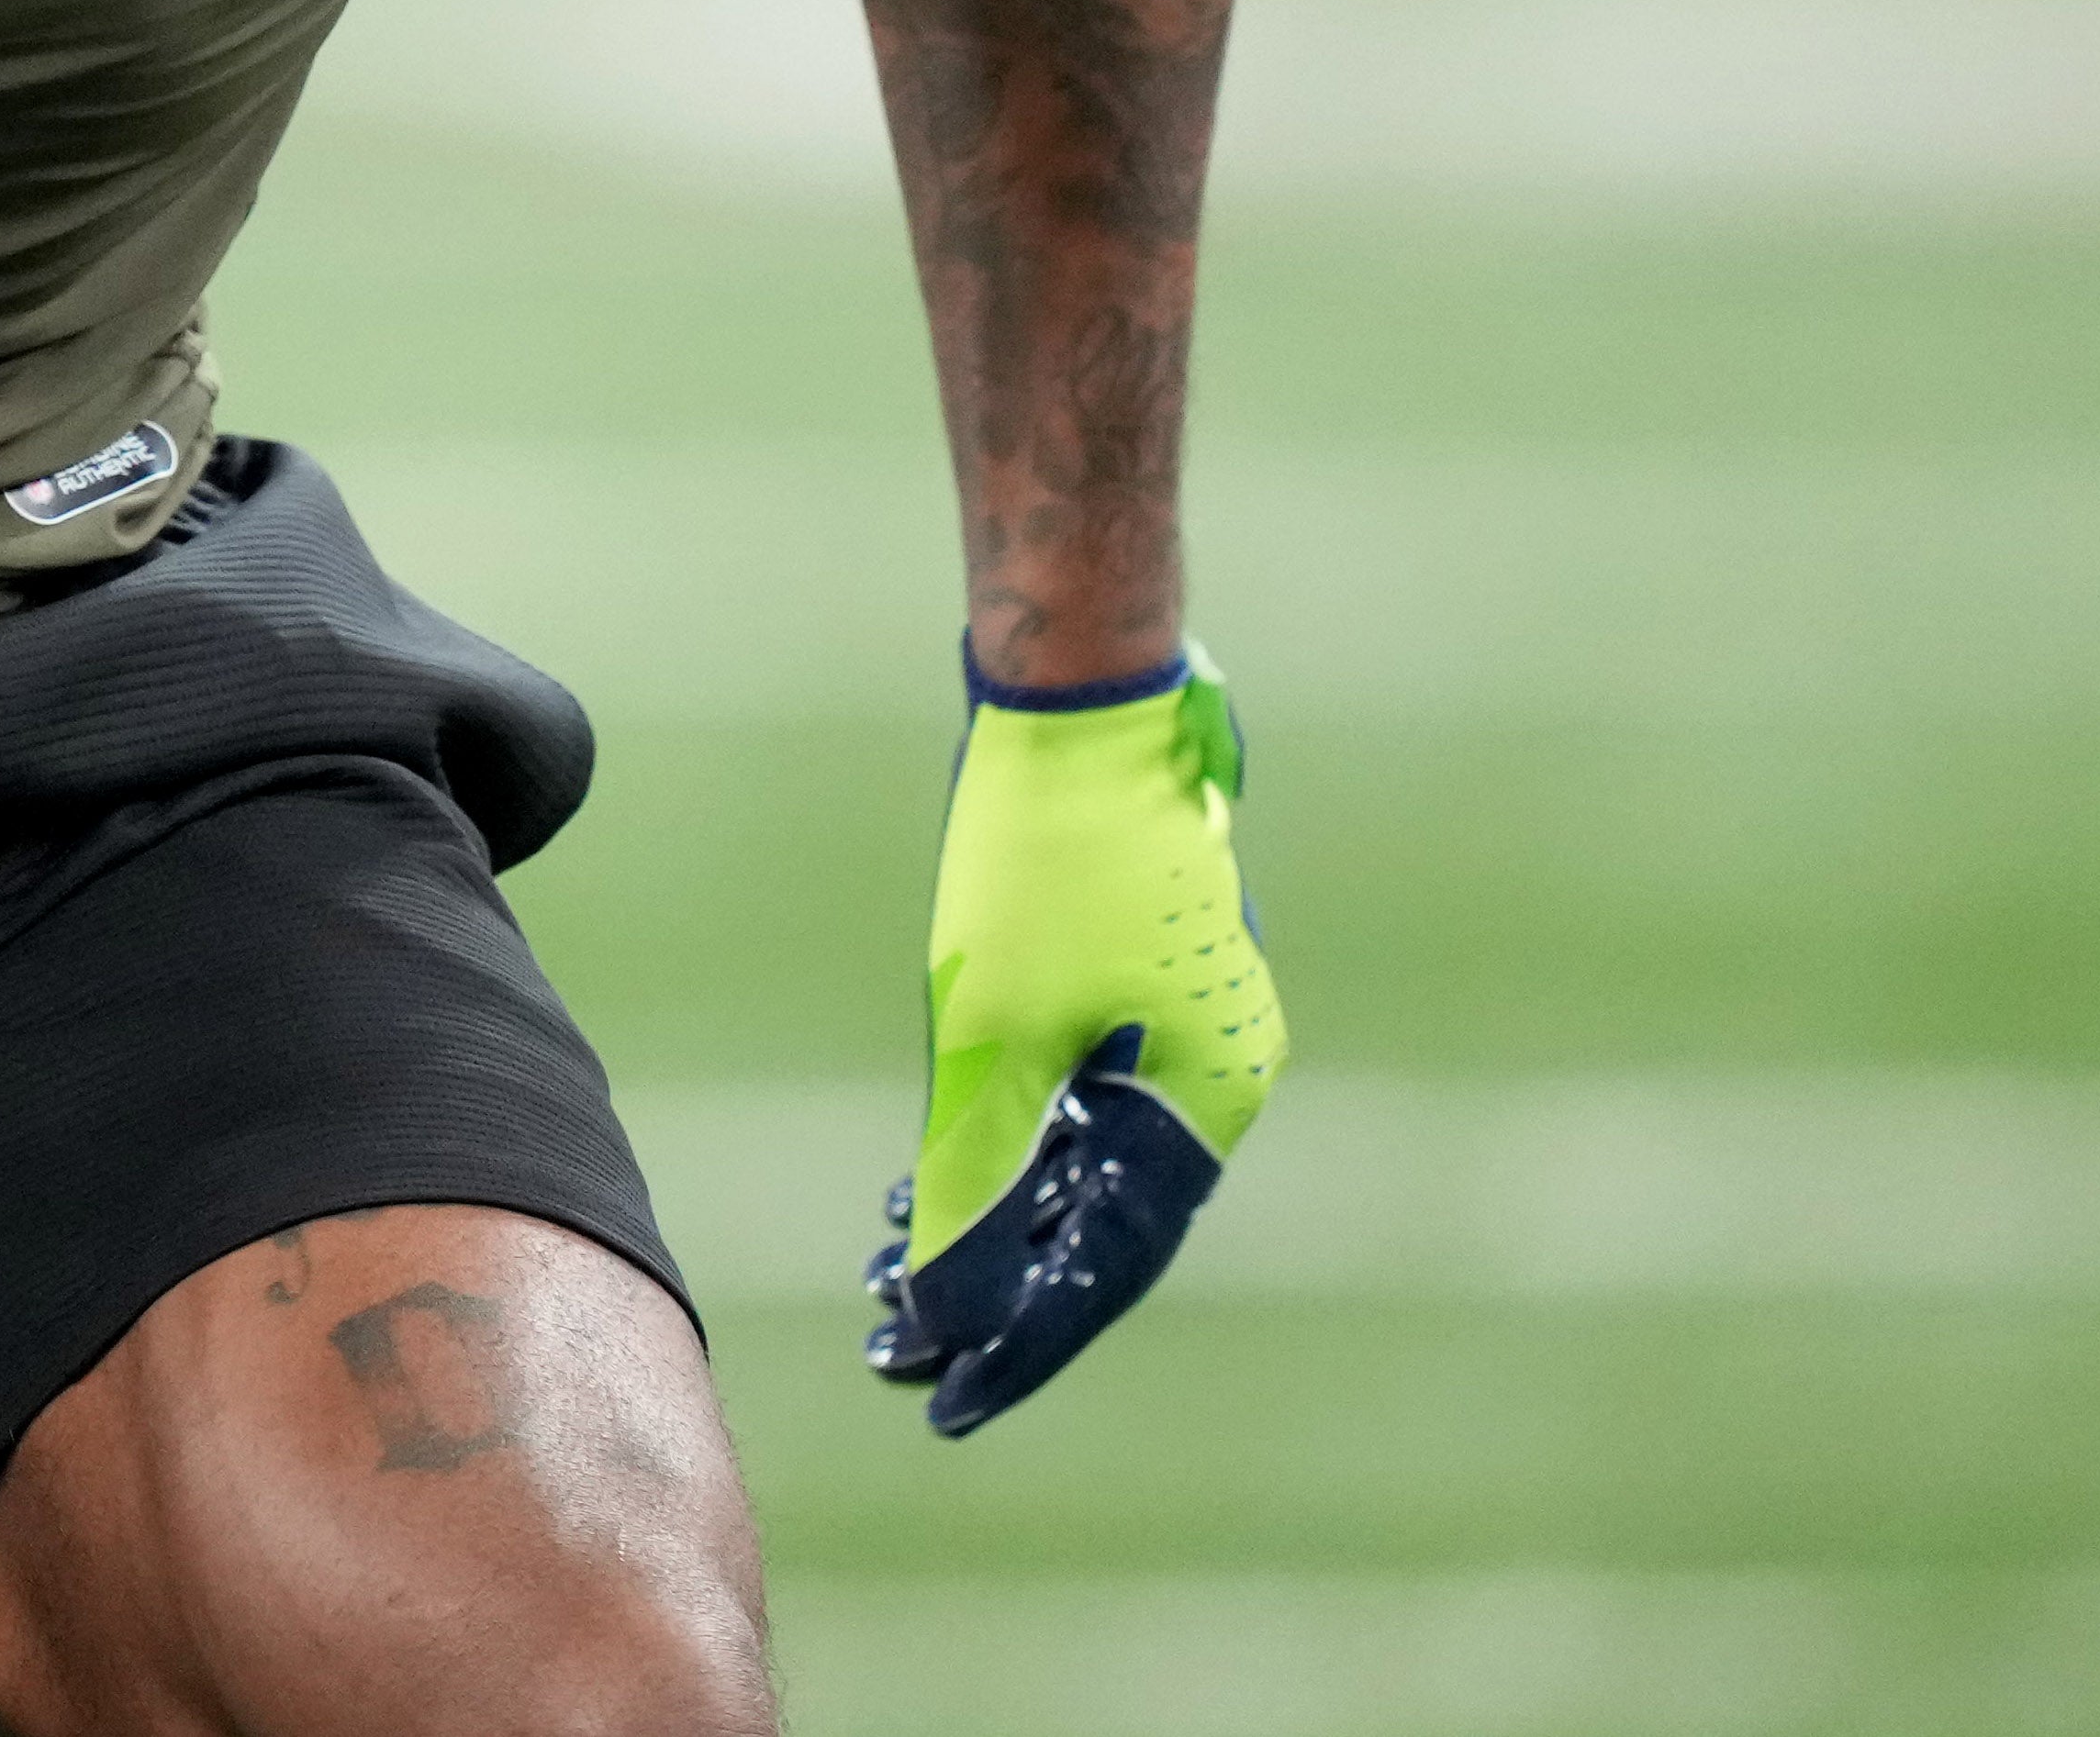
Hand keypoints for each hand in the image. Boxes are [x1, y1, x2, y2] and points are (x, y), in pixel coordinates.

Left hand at [860, 649, 1281, 1432]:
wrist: (1076, 697)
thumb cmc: (1042, 858)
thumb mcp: (990, 1034)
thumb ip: (972, 1176)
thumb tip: (949, 1309)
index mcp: (1207, 1098)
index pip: (1109, 1265)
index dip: (1024, 1341)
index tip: (944, 1401)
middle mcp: (1211, 1074)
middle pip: (1097, 1224)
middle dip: (995, 1292)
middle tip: (898, 1355)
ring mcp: (1178, 1028)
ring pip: (1078, 1165)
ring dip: (988, 1223)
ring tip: (889, 1280)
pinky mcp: (1133, 986)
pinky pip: (1073, 1103)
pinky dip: (1001, 1149)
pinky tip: (919, 1187)